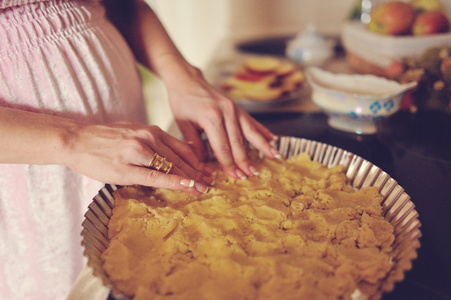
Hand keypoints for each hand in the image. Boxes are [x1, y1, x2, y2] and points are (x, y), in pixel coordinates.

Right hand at [64, 121, 212, 193]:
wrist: (77, 140)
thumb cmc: (106, 139)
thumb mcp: (134, 131)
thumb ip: (156, 140)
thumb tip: (179, 151)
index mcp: (151, 130)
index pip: (182, 147)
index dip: (198, 161)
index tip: (208, 171)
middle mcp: (147, 138)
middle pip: (180, 158)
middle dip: (198, 172)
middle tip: (211, 182)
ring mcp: (137, 152)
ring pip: (171, 167)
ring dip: (190, 179)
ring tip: (203, 189)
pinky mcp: (126, 168)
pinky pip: (155, 176)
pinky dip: (173, 181)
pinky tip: (186, 186)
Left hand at [166, 66, 280, 178]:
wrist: (186, 79)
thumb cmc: (182, 102)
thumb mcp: (183, 125)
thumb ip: (195, 146)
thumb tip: (203, 166)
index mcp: (211, 118)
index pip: (222, 147)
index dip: (229, 164)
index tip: (235, 177)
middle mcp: (225, 112)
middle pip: (238, 141)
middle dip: (245, 160)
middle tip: (252, 175)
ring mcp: (233, 108)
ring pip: (250, 131)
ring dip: (262, 145)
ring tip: (274, 156)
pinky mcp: (237, 106)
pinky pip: (251, 121)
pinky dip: (262, 130)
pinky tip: (272, 139)